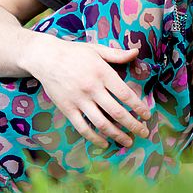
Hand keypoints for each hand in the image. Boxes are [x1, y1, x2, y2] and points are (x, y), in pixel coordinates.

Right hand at [28, 36, 151, 147]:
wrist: (45, 58)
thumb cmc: (73, 53)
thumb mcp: (96, 49)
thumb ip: (117, 54)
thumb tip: (136, 52)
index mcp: (102, 73)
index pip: (125, 94)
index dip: (138, 107)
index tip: (147, 116)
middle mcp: (92, 88)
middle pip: (117, 112)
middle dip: (133, 125)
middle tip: (144, 132)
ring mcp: (79, 100)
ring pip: (102, 123)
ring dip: (117, 135)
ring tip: (128, 141)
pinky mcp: (67, 109)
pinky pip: (82, 127)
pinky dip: (94, 138)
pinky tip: (104, 143)